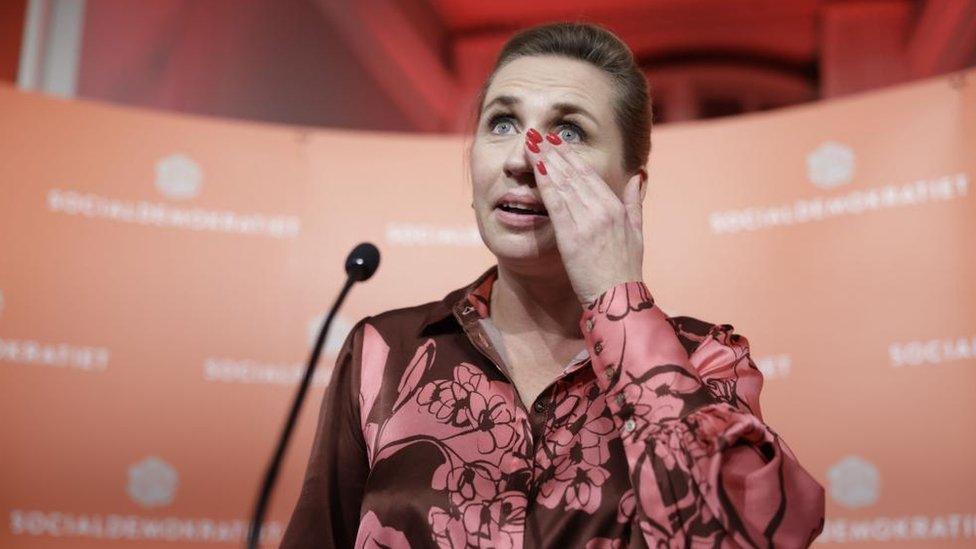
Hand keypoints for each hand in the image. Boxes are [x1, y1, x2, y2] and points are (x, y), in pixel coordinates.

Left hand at [524, 128, 645, 305]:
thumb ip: (634, 203)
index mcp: (616, 208)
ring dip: (545, 160)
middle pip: (573, 173)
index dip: (571, 156)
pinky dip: (545, 182)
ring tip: (530, 143)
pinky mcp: (572, 235)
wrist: (618, 298)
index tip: (556, 142)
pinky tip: (534, 167)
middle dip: (553, 151)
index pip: (589, 174)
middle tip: (537, 134)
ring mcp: (587, 221)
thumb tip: (638, 177)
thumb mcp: (636, 233)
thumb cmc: (624, 270)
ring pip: (563, 182)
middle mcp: (602, 209)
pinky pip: (555, 202)